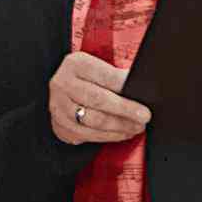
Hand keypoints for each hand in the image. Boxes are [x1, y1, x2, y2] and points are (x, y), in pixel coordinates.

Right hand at [46, 38, 154, 154]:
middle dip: (125, 110)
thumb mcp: (100, 67)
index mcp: (76, 64)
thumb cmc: (90, 78)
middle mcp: (63, 84)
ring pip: (92, 121)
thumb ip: (118, 76)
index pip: (105, 76)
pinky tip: (121, 133)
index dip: (124, 88)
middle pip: (98, 99)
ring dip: (118, 127)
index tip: (142, 100)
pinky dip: (107, 137)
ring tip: (136, 127)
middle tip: (144, 117)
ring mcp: (58, 106)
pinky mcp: (59, 126)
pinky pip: (86, 135)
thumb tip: (141, 89)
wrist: (65, 89)